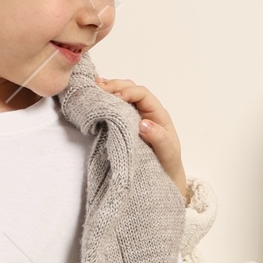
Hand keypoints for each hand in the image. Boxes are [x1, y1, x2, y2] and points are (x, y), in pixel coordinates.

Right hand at [95, 75, 187, 196]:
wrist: (164, 176)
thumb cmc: (168, 163)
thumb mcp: (168, 152)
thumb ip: (159, 138)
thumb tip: (143, 124)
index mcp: (158, 114)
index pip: (142, 94)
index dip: (128, 92)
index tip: (115, 97)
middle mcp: (146, 111)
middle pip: (130, 89)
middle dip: (114, 86)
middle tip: (98, 88)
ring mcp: (134, 116)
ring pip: (121, 95)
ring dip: (108, 90)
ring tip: (94, 88)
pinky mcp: (124, 124)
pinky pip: (115, 107)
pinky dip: (105, 100)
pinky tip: (95, 97)